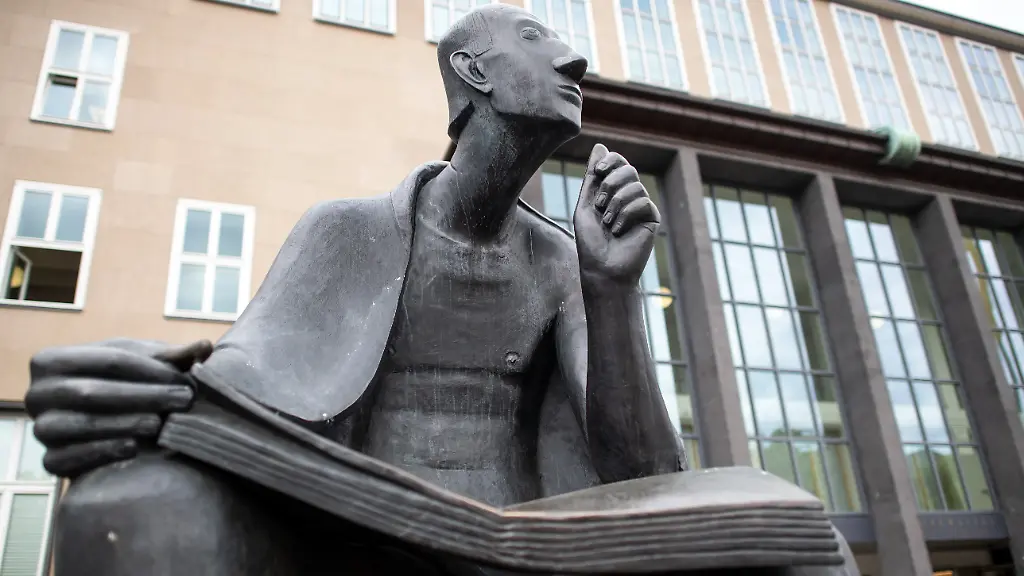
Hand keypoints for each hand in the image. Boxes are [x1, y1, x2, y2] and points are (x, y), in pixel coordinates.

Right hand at [24, 339, 211, 477]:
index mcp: (52, 360)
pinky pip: (71, 459)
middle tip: (183, 400)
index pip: (109, 360)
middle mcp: (37, 394)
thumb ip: (172, 357)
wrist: (100, 427)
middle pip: (93, 391)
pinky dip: (104, 452)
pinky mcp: (48, 462)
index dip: (151, 369)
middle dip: (144, 396)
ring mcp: (40, 429)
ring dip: (127, 423)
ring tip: (162, 424)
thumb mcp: (142, 366)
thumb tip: (205, 346)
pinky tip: (135, 447)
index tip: (186, 378)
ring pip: (81, 424)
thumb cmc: (123, 384)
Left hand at [573, 143, 660, 283]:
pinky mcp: (652, 218)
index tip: (598, 172)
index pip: (618, 162)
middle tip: (599, 203)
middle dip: (611, 183)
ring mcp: (641, 207)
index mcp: (612, 191)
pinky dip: (626, 214)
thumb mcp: (586, 205)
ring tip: (607, 222)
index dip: (610, 161)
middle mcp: (628, 196)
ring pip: (635, 185)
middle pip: (629, 169)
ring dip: (616, 203)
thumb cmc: (591, 241)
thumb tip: (599, 146)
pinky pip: (643, 202)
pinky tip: (618, 230)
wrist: (602, 268)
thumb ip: (592, 177)